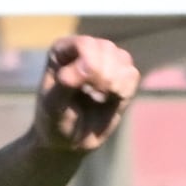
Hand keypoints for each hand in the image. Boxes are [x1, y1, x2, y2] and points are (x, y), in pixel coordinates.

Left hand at [31, 34, 136, 154]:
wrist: (68, 142)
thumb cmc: (54, 121)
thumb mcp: (52, 105)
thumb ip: (66, 83)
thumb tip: (86, 66)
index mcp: (62, 51)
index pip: (85, 44)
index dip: (91, 64)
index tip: (86, 87)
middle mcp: (84, 50)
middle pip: (106, 49)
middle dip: (104, 75)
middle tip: (96, 95)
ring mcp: (104, 61)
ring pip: (123, 58)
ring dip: (115, 83)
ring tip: (101, 98)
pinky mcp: (120, 77)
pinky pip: (132, 74)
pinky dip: (125, 90)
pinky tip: (111, 100)